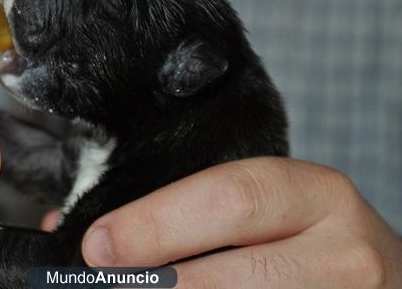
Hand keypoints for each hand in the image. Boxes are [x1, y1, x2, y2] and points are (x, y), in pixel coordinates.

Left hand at [82, 157, 401, 287]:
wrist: (375, 277)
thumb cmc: (308, 236)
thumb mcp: (275, 208)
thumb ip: (205, 214)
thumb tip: (106, 238)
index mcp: (316, 195)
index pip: (229, 199)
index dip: (155, 223)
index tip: (100, 243)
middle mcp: (344, 253)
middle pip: (233, 273)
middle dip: (157, 278)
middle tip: (104, 274)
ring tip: (138, 288)